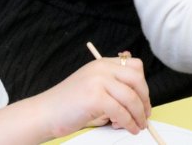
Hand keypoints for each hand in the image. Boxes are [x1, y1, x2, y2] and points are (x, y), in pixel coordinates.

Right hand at [35, 56, 152, 138]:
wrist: (45, 112)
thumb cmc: (68, 104)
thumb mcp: (92, 85)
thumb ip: (111, 85)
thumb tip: (138, 99)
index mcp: (102, 63)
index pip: (135, 66)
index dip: (143, 85)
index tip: (144, 100)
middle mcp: (102, 68)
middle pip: (137, 80)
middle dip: (145, 100)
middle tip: (145, 115)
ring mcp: (98, 82)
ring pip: (132, 98)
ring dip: (139, 115)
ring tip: (139, 126)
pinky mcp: (96, 97)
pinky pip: (122, 112)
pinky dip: (129, 123)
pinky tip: (130, 128)